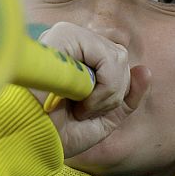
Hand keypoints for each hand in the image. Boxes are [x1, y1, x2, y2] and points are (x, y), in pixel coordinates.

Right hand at [31, 22, 150, 158]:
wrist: (29, 140)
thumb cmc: (58, 131)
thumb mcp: (103, 119)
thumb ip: (127, 97)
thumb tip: (145, 70)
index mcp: (77, 54)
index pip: (117, 60)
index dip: (113, 91)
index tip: (86, 112)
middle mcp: (72, 40)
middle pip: (120, 56)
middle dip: (112, 93)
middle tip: (82, 110)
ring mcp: (66, 35)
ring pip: (117, 58)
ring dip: (104, 94)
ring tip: (76, 105)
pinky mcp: (63, 35)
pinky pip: (107, 59)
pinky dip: (101, 89)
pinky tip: (75, 98)